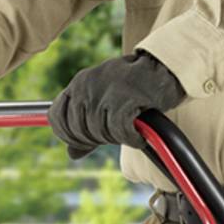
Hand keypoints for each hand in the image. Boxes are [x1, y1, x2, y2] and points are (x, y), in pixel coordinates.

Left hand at [49, 52, 185, 158]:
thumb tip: (72, 154)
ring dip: (115, 138)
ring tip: (129, 129)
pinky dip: (131, 138)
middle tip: (115, 133)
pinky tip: (138, 136)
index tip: (86, 141)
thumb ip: (85, 125)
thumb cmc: (134, 88)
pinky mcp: (125, 98)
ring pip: (98, 132)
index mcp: (78, 83)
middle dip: (95, 139)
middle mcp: (87, 84)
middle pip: (78, 130)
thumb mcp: (104, 102)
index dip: (68, 136)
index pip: (56, 118)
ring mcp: (105, 90)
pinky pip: (119, 131)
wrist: (166, 69)